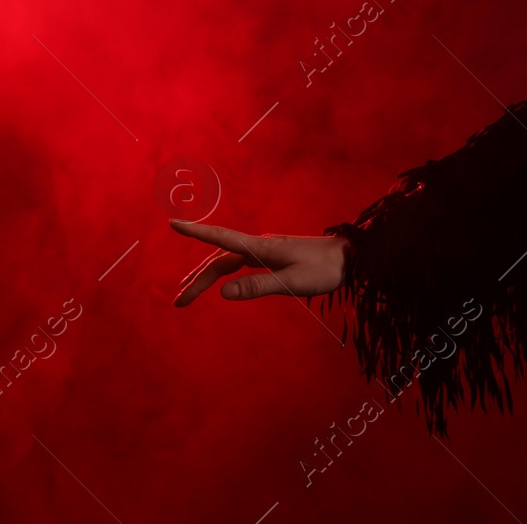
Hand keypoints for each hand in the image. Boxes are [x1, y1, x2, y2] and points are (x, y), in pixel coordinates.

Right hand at [170, 219, 348, 305]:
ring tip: (189, 293)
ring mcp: (268, 251)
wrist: (353, 258)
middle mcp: (261, 246)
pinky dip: (226, 272)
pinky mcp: (276, 257)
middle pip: (220, 259)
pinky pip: (242, 263)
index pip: (221, 237)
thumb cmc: (326, 270)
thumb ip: (258, 286)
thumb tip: (222, 292)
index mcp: (262, 248)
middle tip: (180, 302)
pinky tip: (223, 282)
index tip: (173, 224)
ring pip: (229, 261)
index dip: (196, 232)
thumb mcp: (292, 282)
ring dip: (208, 276)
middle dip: (197, 278)